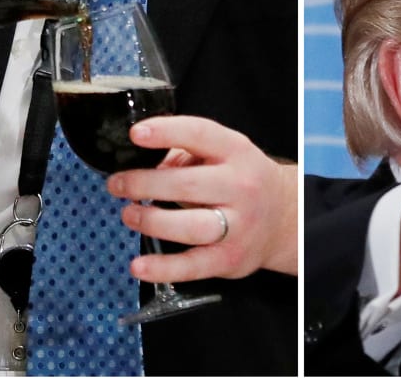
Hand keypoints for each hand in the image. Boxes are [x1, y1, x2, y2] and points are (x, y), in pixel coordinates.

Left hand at [106, 116, 297, 282]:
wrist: (283, 217)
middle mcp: (239, 187)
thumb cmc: (244, 179)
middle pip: (186, 185)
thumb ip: (187, 154)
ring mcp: (237, 225)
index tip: (136, 134)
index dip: (165, 132)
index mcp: (236, 152)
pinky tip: (139, 264)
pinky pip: (192, 266)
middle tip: (118, 184)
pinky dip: (161, 268)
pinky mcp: (229, 259)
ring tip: (129, 214)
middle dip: (143, 184)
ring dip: (150, 221)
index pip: (200, 135)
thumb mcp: (225, 153)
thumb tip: (144, 164)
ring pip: (188, 226)